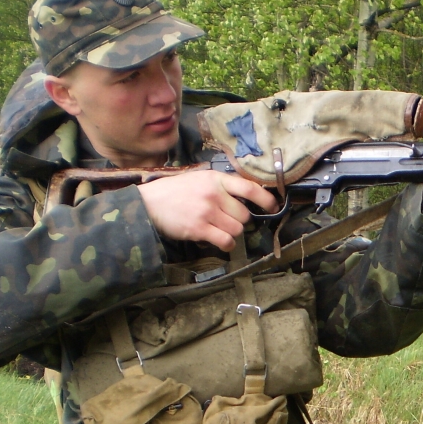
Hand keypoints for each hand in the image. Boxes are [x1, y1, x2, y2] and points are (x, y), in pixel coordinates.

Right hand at [138, 170, 278, 250]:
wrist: (148, 203)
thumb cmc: (175, 192)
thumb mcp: (199, 179)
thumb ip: (222, 186)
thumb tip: (248, 197)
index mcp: (216, 179)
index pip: (250, 188)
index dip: (266, 199)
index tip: (274, 206)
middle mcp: (214, 194)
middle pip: (245, 215)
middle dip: (239, 221)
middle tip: (226, 220)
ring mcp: (207, 212)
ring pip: (237, 229)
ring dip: (232, 233)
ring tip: (218, 229)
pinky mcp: (199, 228)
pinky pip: (226, 241)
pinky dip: (227, 244)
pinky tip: (219, 241)